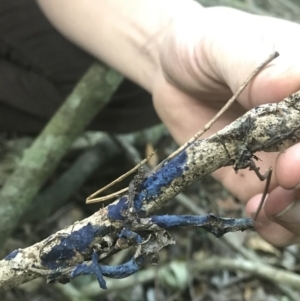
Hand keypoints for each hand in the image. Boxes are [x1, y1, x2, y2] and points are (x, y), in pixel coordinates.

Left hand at [152, 4, 299, 245]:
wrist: (174, 72)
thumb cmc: (200, 46)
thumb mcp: (222, 42)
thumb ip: (252, 63)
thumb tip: (290, 82)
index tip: (290, 163)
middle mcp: (299, 127)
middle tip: (279, 182)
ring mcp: (279, 155)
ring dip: (295, 213)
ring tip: (264, 206)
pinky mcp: (252, 177)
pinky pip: (276, 212)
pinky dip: (273, 225)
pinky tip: (255, 215)